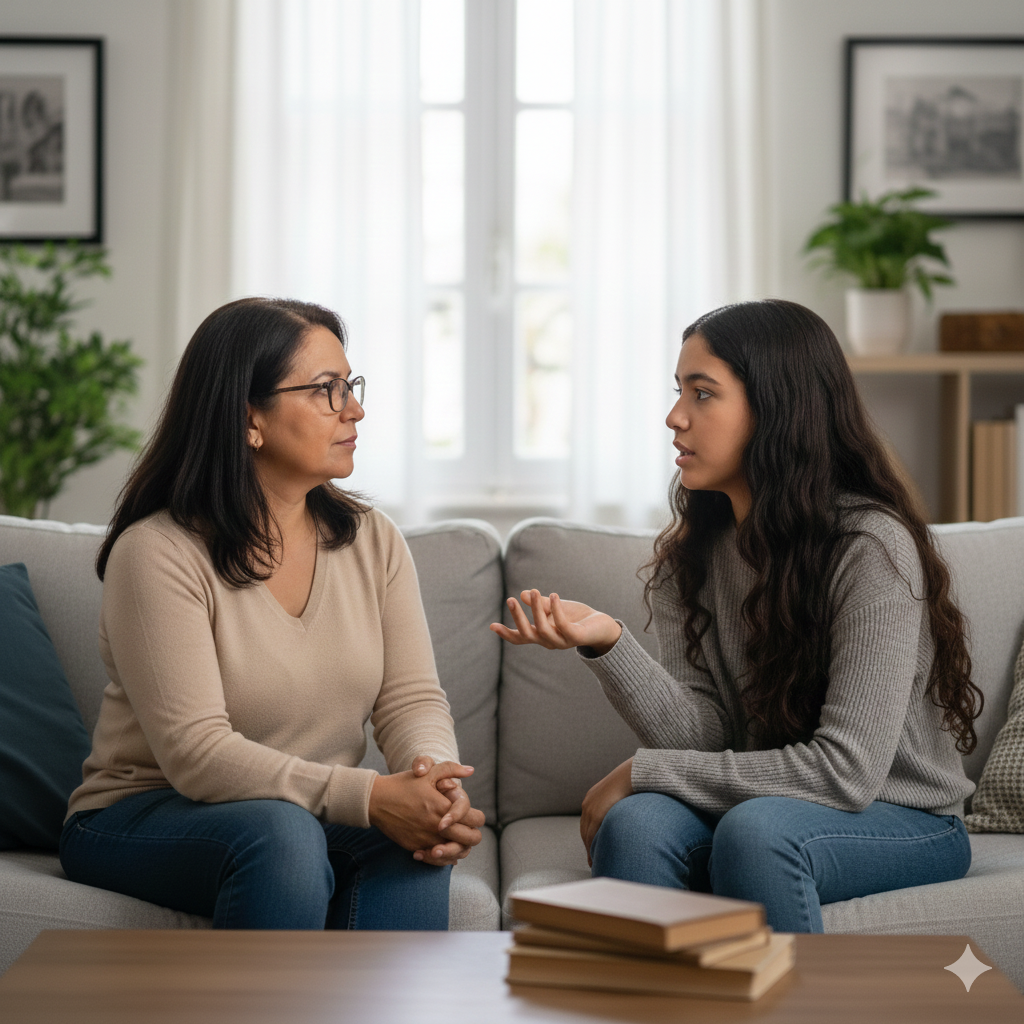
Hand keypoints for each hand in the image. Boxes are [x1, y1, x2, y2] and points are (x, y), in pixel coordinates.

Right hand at [369, 760, 482, 866]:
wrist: (376, 800)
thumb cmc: (403, 784)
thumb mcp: (428, 772)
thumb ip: (451, 769)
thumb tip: (471, 770)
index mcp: (443, 807)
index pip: (475, 819)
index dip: (477, 817)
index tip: (471, 814)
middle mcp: (437, 827)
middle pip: (471, 839)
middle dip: (473, 834)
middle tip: (467, 828)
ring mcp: (426, 840)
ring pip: (456, 853)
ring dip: (460, 847)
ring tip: (456, 839)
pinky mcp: (415, 848)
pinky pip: (437, 859)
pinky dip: (442, 856)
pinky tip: (441, 847)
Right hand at [490, 590, 621, 654]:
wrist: (602, 626)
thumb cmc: (576, 617)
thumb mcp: (554, 607)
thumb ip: (539, 603)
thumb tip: (523, 594)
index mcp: (542, 636)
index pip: (521, 638)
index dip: (506, 633)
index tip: (492, 626)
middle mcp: (549, 641)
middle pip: (528, 634)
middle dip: (518, 617)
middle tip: (510, 600)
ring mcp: (562, 641)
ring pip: (543, 629)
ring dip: (536, 609)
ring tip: (533, 591)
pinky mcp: (575, 636)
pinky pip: (562, 625)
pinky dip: (556, 610)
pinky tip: (552, 595)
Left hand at [580, 758, 633, 866]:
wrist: (630, 776)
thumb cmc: (631, 783)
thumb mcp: (620, 793)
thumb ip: (618, 803)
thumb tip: (625, 811)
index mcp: (591, 798)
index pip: (587, 821)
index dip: (589, 835)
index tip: (592, 846)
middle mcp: (587, 804)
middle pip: (584, 829)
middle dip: (588, 844)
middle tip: (592, 859)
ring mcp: (590, 809)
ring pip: (586, 835)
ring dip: (590, 849)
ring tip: (594, 862)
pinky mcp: (596, 814)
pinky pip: (591, 836)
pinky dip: (592, 848)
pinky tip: (596, 856)